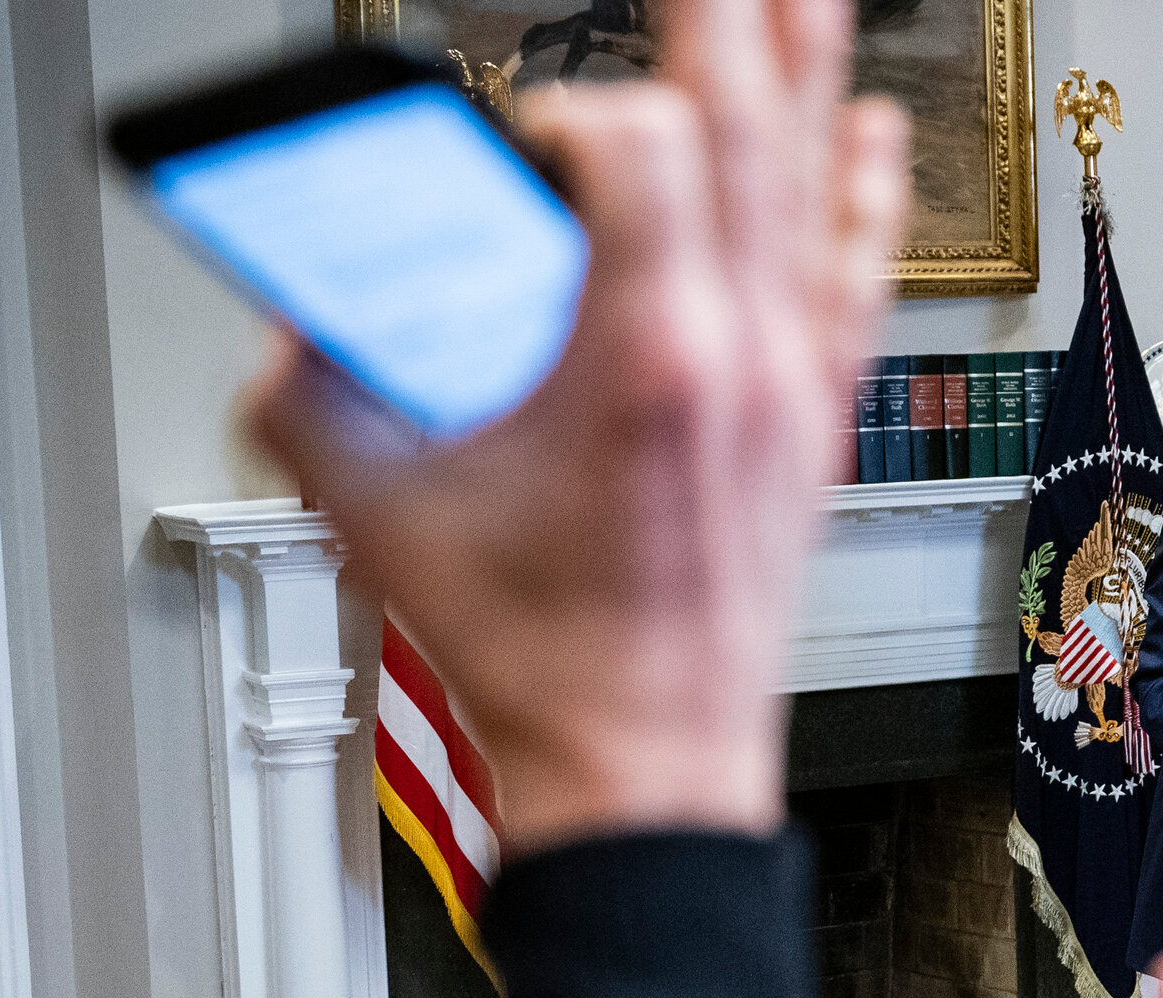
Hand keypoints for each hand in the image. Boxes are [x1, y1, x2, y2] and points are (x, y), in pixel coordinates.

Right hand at [248, 0, 911, 852]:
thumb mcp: (381, 515)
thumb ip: (305, 394)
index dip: (579, 110)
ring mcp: (794, 384)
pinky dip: (867, 192)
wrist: (647, 759)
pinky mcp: (819, 418)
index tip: (532, 138)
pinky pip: (860, 276)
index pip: (639, 146)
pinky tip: (877, 130)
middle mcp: (742, 355)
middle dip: (723, 20)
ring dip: (806, 68)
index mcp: (646, 359)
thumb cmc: (544, 657)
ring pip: (813, 183)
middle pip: (745, 129)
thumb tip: (285, 315)